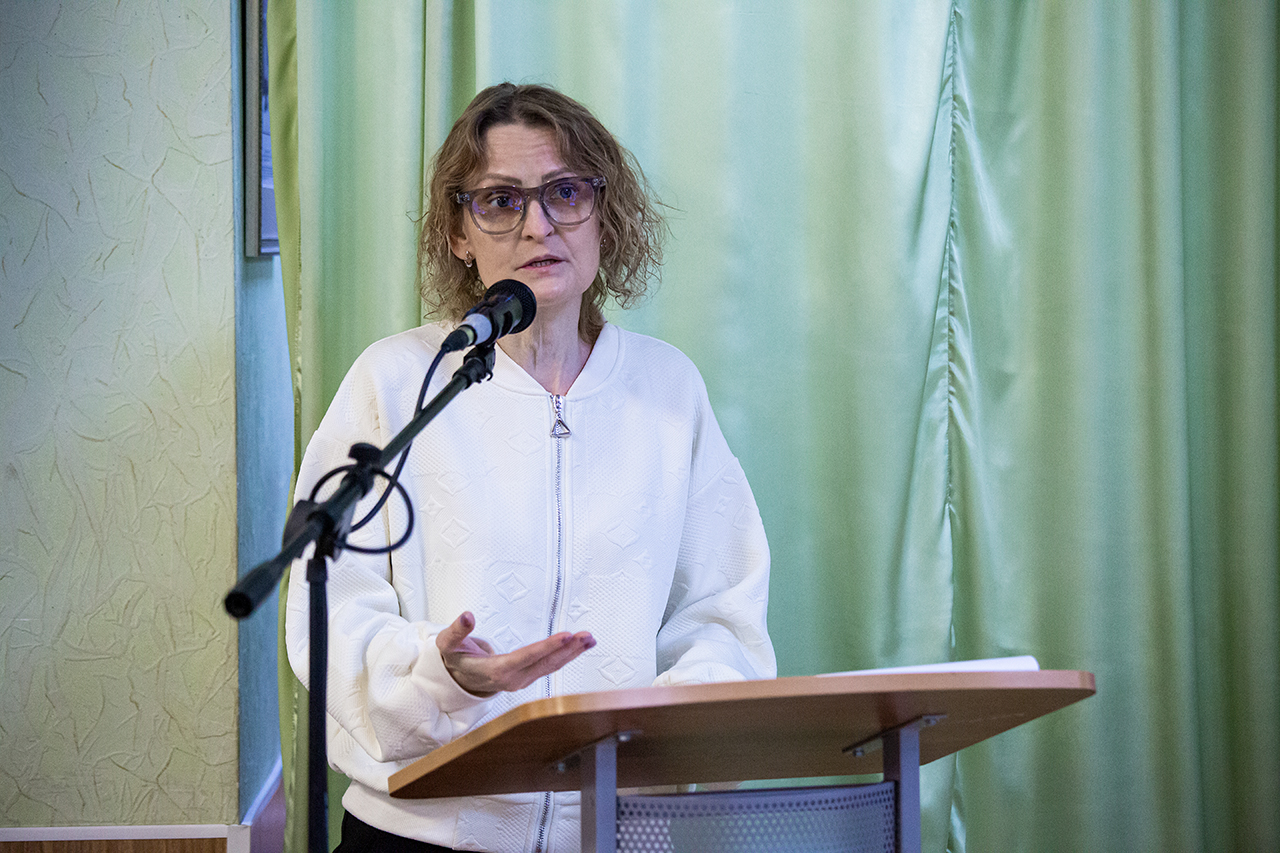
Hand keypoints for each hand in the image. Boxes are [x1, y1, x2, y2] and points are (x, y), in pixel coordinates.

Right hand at [435, 611, 595, 695]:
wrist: (459, 679)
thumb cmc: (456, 659)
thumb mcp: (448, 645)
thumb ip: (456, 630)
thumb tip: (467, 616)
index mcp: (495, 671)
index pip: (525, 658)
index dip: (546, 648)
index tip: (566, 636)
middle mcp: (513, 679)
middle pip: (544, 664)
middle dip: (567, 650)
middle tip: (586, 636)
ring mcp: (522, 680)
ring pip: (551, 667)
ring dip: (572, 653)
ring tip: (590, 639)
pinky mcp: (528, 677)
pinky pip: (551, 667)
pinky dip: (567, 656)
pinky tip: (581, 646)